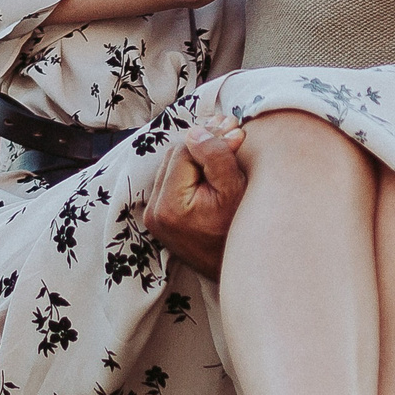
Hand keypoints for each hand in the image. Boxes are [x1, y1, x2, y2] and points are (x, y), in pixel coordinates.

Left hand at [142, 120, 247, 277]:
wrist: (234, 268)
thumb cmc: (240, 231)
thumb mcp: (235, 191)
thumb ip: (216, 157)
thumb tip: (199, 131)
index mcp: (170, 205)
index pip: (184, 151)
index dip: (210, 135)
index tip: (235, 126)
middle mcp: (155, 210)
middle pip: (175, 155)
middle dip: (202, 141)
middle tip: (231, 126)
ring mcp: (154, 215)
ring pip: (172, 164)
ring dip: (196, 152)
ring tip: (224, 138)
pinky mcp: (159, 216)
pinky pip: (172, 179)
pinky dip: (191, 167)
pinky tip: (211, 159)